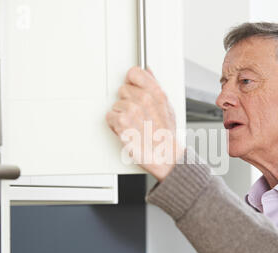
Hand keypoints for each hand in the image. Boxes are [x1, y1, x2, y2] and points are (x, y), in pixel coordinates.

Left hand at [106, 66, 183, 180]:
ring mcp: (131, 110)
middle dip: (127, 101)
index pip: (134, 73)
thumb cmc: (166, 135)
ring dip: (122, 114)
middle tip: (137, 115)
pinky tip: (127, 130)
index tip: (133, 88)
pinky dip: (115, 125)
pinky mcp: (121, 121)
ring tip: (134, 124)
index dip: (132, 81)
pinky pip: (110, 116)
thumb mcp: (167, 107)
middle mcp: (144, 99)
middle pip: (123, 89)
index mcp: (156, 93)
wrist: (164, 155)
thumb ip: (155, 87)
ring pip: (116, 104)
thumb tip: (148, 72)